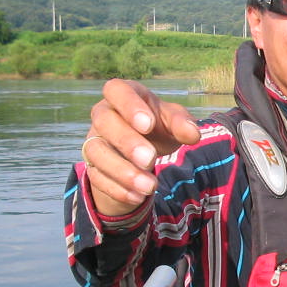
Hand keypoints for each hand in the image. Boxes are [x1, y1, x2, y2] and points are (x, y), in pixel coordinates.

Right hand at [80, 79, 200, 215]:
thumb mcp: (173, 121)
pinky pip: (97, 178)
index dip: (129, 106)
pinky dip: (118, 189)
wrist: (143, 152)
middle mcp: (103, 115)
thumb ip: (182, 124)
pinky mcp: (93, 167)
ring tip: (150, 186)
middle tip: (150, 160)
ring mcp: (94, 141)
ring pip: (97, 153)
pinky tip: (138, 197)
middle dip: (127, 142)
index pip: (116, 90)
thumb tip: (193, 134)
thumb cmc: (158, 127)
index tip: (148, 125)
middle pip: (104, 122)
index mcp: (123, 95)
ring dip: (122, 171)